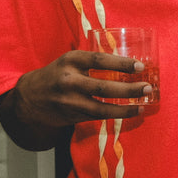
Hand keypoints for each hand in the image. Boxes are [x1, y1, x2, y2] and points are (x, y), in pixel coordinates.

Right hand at [0, 50, 154, 148]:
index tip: (140, 66)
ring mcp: (70, 101)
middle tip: (147, 87)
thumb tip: (125, 62)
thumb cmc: (56, 75)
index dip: (121, 63)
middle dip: (129, 89)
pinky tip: (131, 111)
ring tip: (143, 103)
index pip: (99, 61)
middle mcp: (69, 81)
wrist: (29, 99)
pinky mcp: (72, 116)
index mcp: (70, 61)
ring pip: (103, 108)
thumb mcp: (69, 61)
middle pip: (104, 88)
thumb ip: (91, 62)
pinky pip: (99, 117)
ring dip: (126, 107)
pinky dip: (117, 114)